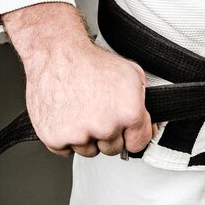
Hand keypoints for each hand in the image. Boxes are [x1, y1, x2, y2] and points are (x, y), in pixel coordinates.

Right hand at [2, 3, 154, 156]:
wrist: (57, 53)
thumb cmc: (92, 62)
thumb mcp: (132, 75)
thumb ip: (144, 103)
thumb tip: (150, 126)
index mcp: (128, 113)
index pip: (138, 144)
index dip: (132, 136)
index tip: (125, 131)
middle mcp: (105, 126)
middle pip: (112, 149)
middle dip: (107, 135)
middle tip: (98, 112)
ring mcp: (79, 134)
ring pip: (88, 151)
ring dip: (86, 137)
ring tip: (80, 111)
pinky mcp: (54, 137)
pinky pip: (65, 150)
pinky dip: (64, 137)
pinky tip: (66, 116)